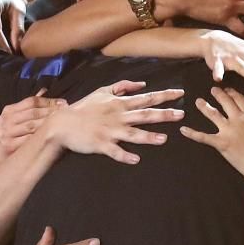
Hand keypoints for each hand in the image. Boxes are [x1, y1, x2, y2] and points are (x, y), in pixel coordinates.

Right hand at [0, 90, 67, 162]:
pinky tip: (53, 135)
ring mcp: (7, 133)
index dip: (48, 101)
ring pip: (32, 125)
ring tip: (63, 121)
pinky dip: (42, 137)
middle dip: (52, 111)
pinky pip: (30, 139)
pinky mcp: (10, 145)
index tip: (63, 102)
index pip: (31, 101)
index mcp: (9, 110)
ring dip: (49, 123)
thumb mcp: (14, 118)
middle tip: (67, 111)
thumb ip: (28, 106)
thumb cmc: (8, 134)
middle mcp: (6, 120)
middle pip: (33, 112)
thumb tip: (44, 90)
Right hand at [44, 80, 184, 163]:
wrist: (62, 123)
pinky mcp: (101, 144)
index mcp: (120, 104)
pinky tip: (136, 160)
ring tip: (163, 139)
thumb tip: (142, 84)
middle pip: (145, 115)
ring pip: (132, 134)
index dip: (164, 95)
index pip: (147, 98)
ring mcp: (110, 131)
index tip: (180, 93)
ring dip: (148, 137)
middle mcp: (118, 117)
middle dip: (163, 115)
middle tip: (181, 115)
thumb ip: (123, 87)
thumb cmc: (84, 108)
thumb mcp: (102, 91)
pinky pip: (115, 151)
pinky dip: (124, 155)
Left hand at [181, 87, 243, 182]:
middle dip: (218, 94)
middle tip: (212, 90)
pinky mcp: (220, 143)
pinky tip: (183, 130)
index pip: (240, 98)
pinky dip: (192, 133)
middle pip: (225, 102)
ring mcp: (227, 131)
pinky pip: (203, 137)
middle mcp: (238, 119)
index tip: (228, 89)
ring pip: (213, 115)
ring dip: (205, 107)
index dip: (233, 93)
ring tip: (198, 101)